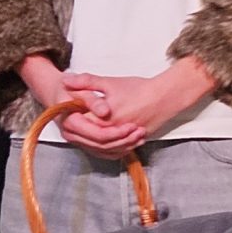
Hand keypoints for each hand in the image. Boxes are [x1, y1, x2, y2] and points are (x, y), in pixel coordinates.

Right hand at [21, 53, 144, 157]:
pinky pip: (104, 152)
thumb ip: (93, 100)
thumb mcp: (80, 89)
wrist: (59, 94)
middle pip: (102, 146)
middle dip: (124, 141)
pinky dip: (119, 149)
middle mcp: (72, 135)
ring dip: (124, 147)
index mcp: (71, 123)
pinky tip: (132, 142)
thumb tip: (104, 112)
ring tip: (140, 137)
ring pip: (104, 152)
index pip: (98, 135)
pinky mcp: (85, 144)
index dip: (117, 133)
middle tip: (140, 132)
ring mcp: (79, 141)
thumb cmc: (70, 89)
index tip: (132, 126)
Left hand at [61, 59, 214, 149]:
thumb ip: (86, 82)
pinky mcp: (136, 141)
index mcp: (105, 119)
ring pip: (105, 149)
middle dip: (83, 134)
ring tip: (89, 135)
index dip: (73, 120)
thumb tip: (65, 81)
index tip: (71, 112)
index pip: (80, 126)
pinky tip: (106, 143)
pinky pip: (119, 151)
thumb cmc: (140, 88)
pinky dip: (110, 149)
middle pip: (91, 141)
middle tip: (76, 125)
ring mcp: (126, 139)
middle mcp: (115, 132)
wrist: (166, 95)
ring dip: (95, 144)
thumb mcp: (110, 82)